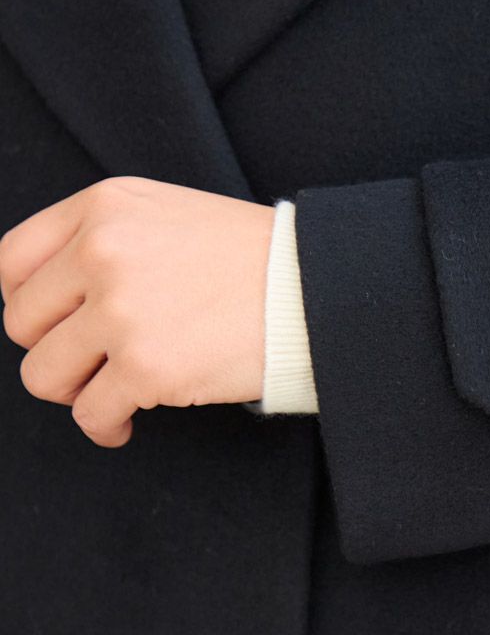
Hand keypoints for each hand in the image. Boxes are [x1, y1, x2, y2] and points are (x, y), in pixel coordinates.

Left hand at [0, 176, 275, 446]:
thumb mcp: (168, 213)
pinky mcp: (146, 367)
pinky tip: (124, 424)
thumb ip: (107, 238)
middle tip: (90, 363)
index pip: (12, 261)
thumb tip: (55, 298)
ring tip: (107, 393)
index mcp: (104, 208)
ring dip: (73, 392)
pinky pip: (90, 414)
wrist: (315, 287)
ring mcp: (121, 311)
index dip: (25, 302)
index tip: (51, 323)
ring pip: (44, 375)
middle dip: (53, 351)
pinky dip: (104, 426)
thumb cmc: (252, 257)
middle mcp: (102, 252)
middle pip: (22, 323)